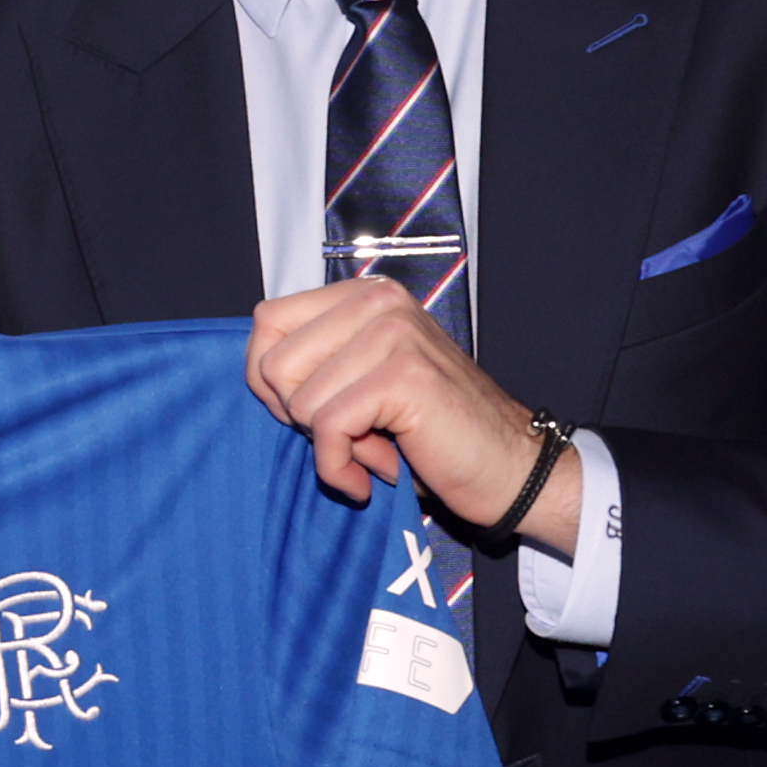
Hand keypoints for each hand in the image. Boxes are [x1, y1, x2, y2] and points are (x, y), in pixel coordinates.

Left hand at [247, 281, 579, 555]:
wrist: (510, 470)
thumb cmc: (431, 435)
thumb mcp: (362, 382)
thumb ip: (316, 362)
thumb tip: (257, 370)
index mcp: (363, 294)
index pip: (266, 322)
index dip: (273, 382)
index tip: (316, 413)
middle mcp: (378, 300)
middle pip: (273, 364)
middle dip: (299, 417)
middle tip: (352, 434)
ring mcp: (393, 333)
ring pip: (299, 401)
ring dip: (331, 446)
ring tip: (379, 448)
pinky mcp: (403, 376)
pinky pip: (327, 429)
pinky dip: (340, 467)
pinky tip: (378, 472)